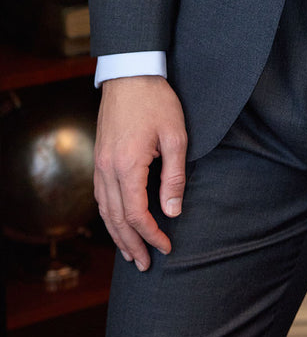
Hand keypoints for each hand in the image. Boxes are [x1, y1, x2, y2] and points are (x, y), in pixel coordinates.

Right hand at [94, 75, 186, 270]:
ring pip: (104, 210)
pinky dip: (109, 215)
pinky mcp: (99, 157)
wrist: (130, 72)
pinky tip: (118, 223)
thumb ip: (175, 175)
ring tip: (131, 253)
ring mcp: (99, 163)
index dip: (151, 234)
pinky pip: (100, 195)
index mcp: (127, 165)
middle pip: (115, 219)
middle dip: (132, 244)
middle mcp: (107, 169)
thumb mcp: (175, 136)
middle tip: (145, 264)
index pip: (136, 214)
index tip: (166, 246)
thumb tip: (173, 211)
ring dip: (117, 234)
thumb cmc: (156, 101)